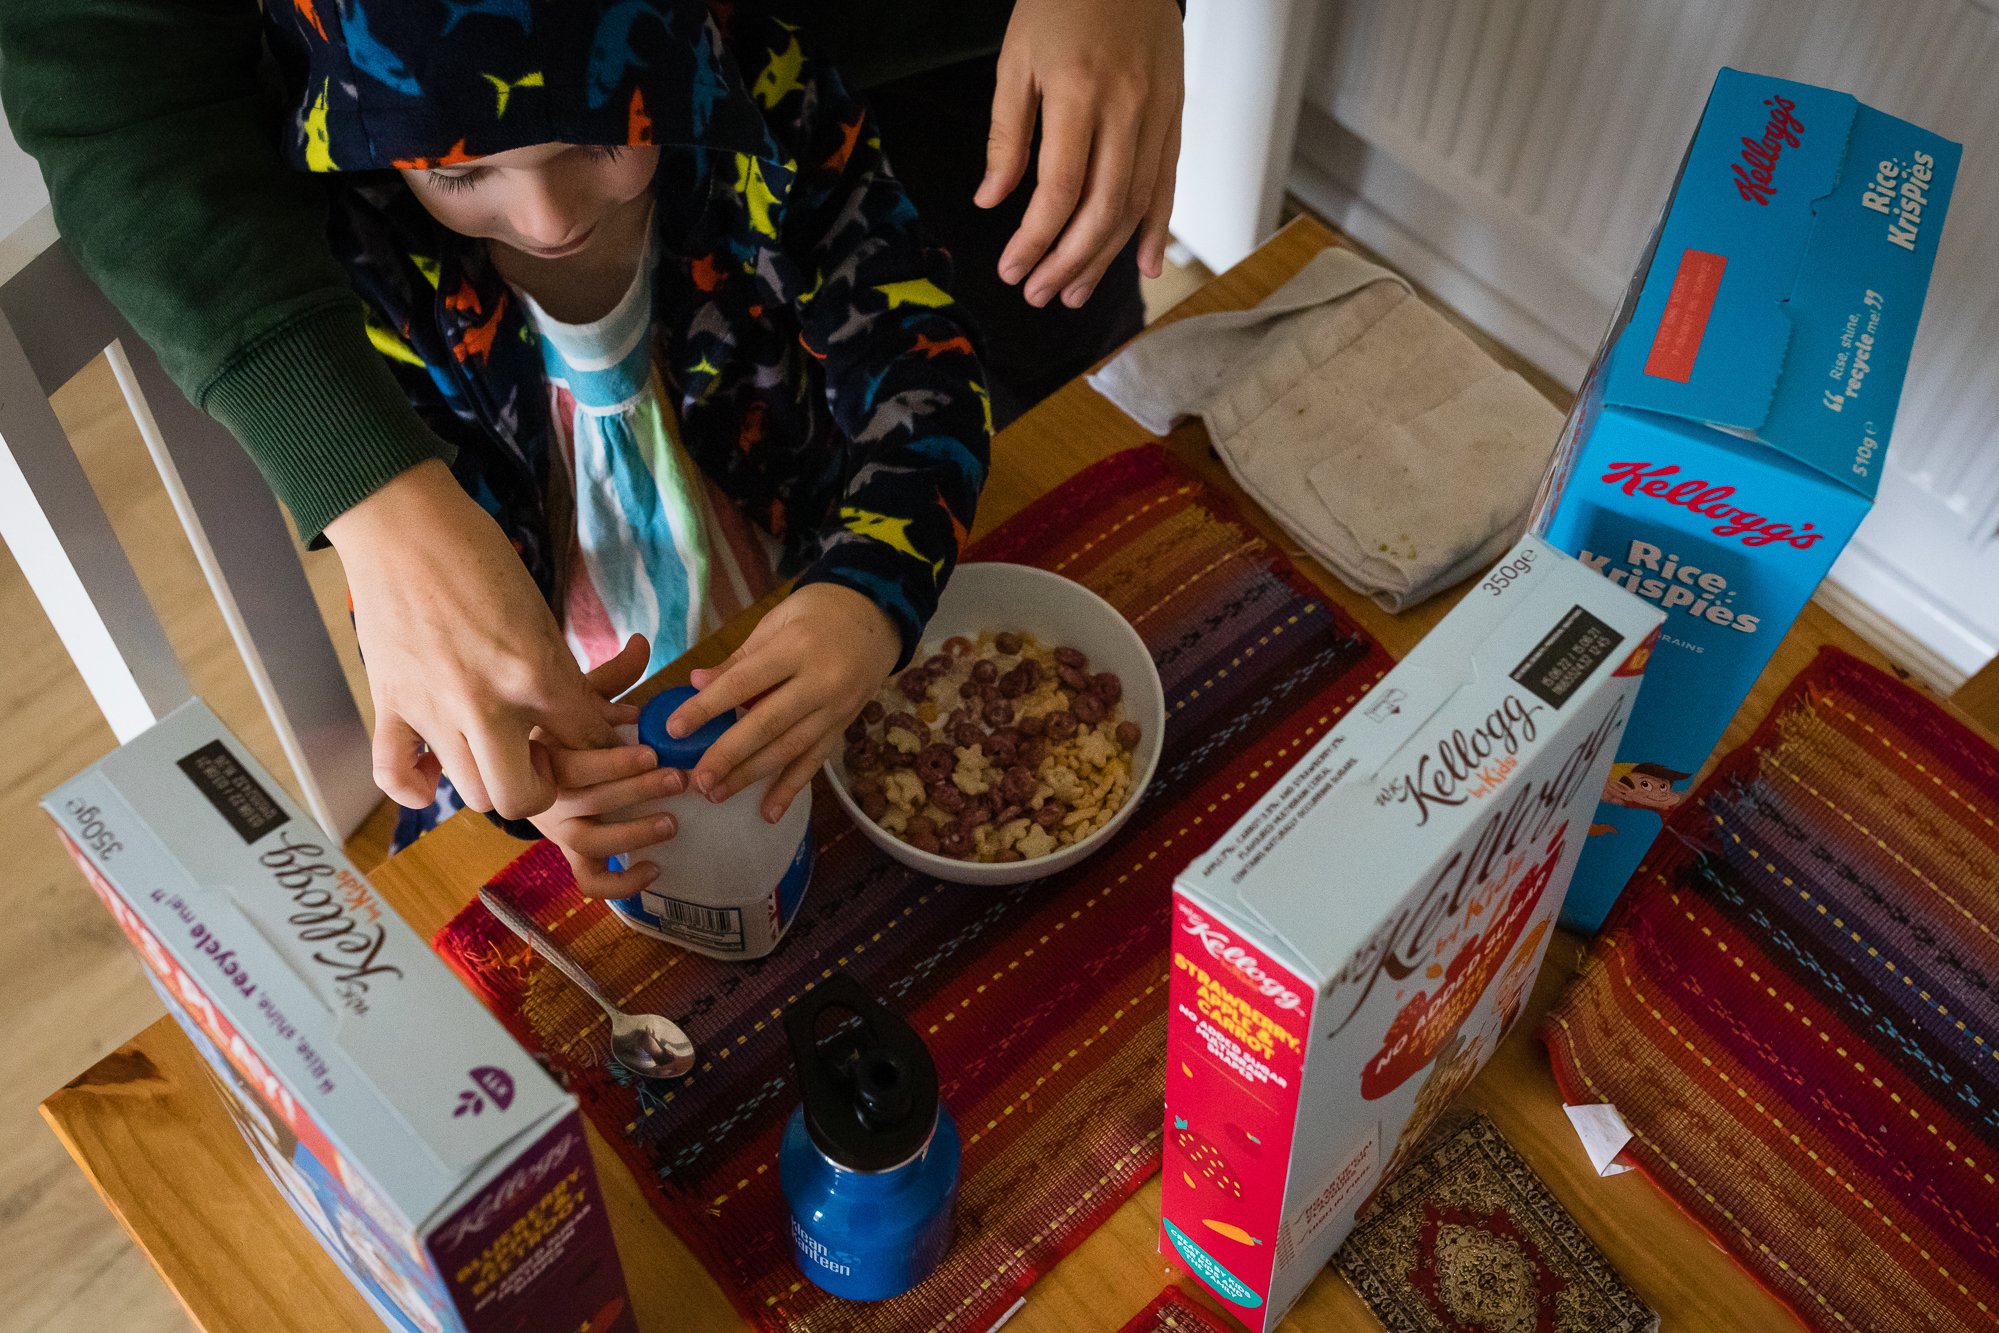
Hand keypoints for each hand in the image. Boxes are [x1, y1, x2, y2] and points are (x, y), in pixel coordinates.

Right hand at [326, 460, 615, 818]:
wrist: (403, 524)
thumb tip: (585, 721)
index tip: (599, 737)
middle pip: (523, 798)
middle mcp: (484, 703)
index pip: (588, 743)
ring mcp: (432, 709)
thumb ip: (561, 675)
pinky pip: (396, 776)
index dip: (604, 746)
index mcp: (535, 673)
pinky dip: (417, 787)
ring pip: (470, 794)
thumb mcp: (542, 617)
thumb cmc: (480, 558)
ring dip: (491, 781)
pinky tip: (436, 772)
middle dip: (544, 789)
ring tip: (499, 753)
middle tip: (545, 759)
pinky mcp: (390, 704)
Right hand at [528, 636, 686, 897]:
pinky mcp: (571, 853)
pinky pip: (590, 881)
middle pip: (586, 803)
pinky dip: (622, 885)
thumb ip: (611, 677)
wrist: (522, 763)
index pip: (572, 765)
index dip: (611, 762)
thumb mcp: (578, 697)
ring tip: (673, 822)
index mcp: (543, 756)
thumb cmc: (560, 726)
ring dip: (632, 834)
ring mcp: (557, 829)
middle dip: (636, 791)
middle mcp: (546, 797)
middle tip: (680, 778)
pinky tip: (655, 869)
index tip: (650, 750)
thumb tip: (644, 642)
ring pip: (589, 843)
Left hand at [665, 582, 899, 821]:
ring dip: (752, 776)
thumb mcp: (776, 620)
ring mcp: (835, 708)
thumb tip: (696, 683)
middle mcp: (820, 681)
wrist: (877, 618)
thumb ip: (738, 657)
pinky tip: (769, 812)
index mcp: (797, 647)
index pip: (744, 682)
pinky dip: (791, 788)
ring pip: (789, 748)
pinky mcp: (843, 726)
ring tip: (717, 795)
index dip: (708, 707)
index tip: (675, 729)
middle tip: (697, 780)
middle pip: (768, 723)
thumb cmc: (819, 612)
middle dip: (729, 755)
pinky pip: (815, 761)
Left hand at [978, 0, 1184, 308]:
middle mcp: (1127, 109)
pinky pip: (1169, 183)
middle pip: (1102, 208)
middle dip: (1069, 262)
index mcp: (1079, 92)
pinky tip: (1145, 266)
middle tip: (1039, 294)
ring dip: (1105, 257)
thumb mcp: (1017, 60)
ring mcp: (1158, 115)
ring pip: (1136, 205)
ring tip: (1075, 291)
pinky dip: (1158, 229)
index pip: (1060, 189)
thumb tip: (991, 199)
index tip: (1012, 269)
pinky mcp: (1175, 116)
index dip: (1036, 239)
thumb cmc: (1064, 1)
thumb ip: (1006, 134)